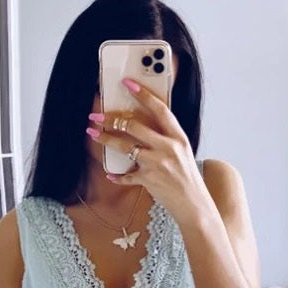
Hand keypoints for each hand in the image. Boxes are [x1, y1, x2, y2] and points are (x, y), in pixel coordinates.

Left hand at [86, 77, 208, 222]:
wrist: (194, 204)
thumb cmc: (187, 177)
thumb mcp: (183, 151)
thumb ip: (166, 137)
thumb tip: (143, 125)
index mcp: (178, 137)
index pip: (159, 109)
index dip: (143, 94)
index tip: (127, 83)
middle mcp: (168, 148)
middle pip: (135, 127)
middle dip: (112, 119)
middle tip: (97, 116)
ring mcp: (157, 164)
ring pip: (125, 147)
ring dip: (106, 139)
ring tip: (93, 134)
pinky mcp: (149, 180)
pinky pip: (127, 176)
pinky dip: (117, 176)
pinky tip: (110, 174)